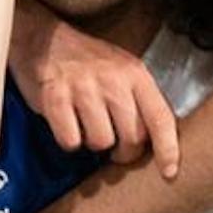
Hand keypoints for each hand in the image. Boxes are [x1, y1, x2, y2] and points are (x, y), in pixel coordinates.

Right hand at [13, 11, 180, 177]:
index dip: (168, 149)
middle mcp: (113, 80)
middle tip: (115, 148)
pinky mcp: (55, 98)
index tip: (169, 172)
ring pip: (101, 142)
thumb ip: (140, 101)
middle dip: (124, 152)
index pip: (161, 118)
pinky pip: (71, 141)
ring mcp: (83, 88)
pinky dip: (69, 140)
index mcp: (136, 74)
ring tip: (87, 127)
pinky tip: (68, 124)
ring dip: (93, 143)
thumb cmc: (88, 62)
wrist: (44, 40)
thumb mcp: (123, 70)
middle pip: (132, 137)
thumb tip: (155, 143)